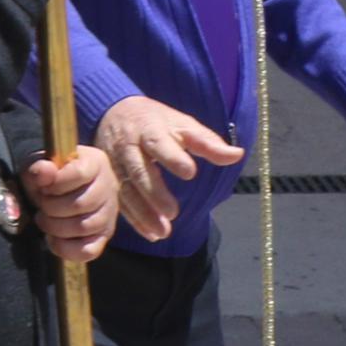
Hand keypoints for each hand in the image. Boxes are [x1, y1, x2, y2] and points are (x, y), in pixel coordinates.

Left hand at [25, 146, 116, 263]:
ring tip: (43, 219)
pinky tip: (52, 239)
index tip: (43, 186)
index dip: (55, 183)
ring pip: (85, 227)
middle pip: (81, 204)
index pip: (79, 174)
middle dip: (51, 207)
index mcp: (95, 162)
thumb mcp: (41, 163)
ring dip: (56, 227)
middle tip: (40, 205)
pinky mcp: (105, 235)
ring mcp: (110, 213)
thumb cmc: (52, 172)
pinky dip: (66, 249)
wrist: (60, 185)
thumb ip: (40, 167)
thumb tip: (44, 172)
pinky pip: (90, 250)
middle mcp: (109, 187)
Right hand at [95, 92, 244, 241]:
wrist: (111, 112)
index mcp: (148, 129)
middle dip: (153, 192)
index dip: (172, 156)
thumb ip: (207, 142)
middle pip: (137, 169)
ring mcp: (114, 162)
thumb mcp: (181, 124)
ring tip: (162, 232)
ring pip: (125, 189)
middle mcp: (128, 146)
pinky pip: (118, 199)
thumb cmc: (155, 122)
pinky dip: (133, 218)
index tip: (190, 172)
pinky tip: (150, 233)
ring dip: (142, 212)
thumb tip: (237, 155)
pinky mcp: (107, 177)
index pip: (158, 142)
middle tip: (173, 213)